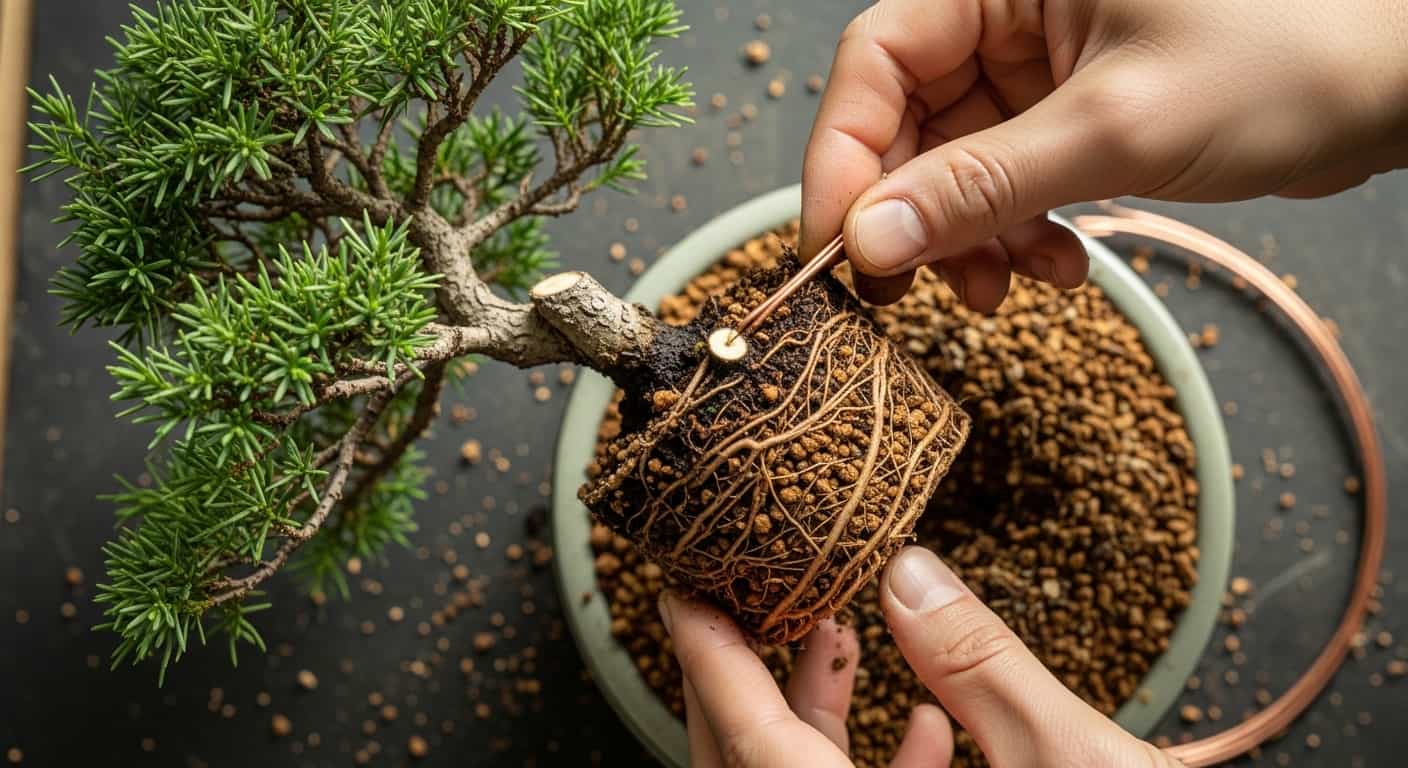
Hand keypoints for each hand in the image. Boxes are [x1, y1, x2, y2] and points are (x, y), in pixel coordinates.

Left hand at [660, 545, 1182, 766]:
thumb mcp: (1071, 761)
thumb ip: (981, 665)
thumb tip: (910, 574)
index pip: (752, 743)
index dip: (710, 658)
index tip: (683, 589)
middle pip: (755, 766)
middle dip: (748, 675)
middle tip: (747, 593)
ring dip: (815, 716)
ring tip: (835, 631)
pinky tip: (927, 724)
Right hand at [801, 0, 1407, 309]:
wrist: (1394, 81)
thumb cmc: (1289, 55)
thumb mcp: (1119, 127)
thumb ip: (983, 185)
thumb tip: (872, 238)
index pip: (878, 60)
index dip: (844, 158)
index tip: (839, 249)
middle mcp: (1010, 14)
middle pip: (906, 119)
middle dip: (913, 214)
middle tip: (912, 293)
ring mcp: (1041, 69)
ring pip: (952, 165)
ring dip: (968, 239)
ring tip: (1009, 289)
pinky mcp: (1071, 116)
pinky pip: (1006, 185)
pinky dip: (1017, 235)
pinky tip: (1058, 268)